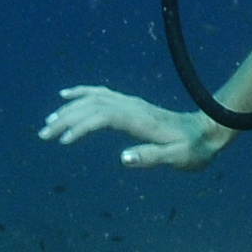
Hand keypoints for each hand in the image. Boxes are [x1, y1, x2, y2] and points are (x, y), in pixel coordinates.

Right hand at [37, 85, 225, 170]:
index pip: (104, 117)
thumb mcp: (178, 158)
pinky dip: (81, 93)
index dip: (82, 126)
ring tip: (49, 123)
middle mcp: (132, 106)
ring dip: (69, 109)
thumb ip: (153, 157)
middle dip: (66, 119)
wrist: (207, 131)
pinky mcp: (130, 104)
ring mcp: (130, 102)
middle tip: (44, 134)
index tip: (65, 141)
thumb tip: (123, 158)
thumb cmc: (194, 149)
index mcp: (140, 119)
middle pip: (92, 106)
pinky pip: (101, 93)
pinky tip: (66, 96)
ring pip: (93, 99)